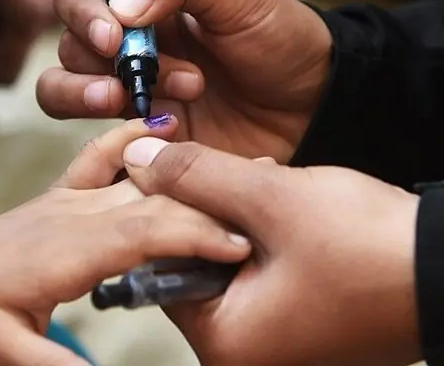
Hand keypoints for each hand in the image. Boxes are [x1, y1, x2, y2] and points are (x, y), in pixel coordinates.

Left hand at [0, 117, 250, 365]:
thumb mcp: (3, 354)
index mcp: (64, 252)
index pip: (141, 233)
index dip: (194, 234)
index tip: (242, 245)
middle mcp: (72, 215)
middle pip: (151, 201)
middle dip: (211, 202)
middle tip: (268, 205)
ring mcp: (67, 198)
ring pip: (137, 178)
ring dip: (188, 177)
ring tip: (243, 172)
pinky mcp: (62, 193)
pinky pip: (96, 155)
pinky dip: (129, 137)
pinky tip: (163, 123)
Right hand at [37, 0, 333, 162]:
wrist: (311, 108)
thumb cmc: (279, 42)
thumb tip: (120, 7)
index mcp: (141, 2)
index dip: (82, 12)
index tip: (114, 35)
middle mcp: (124, 46)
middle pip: (66, 47)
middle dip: (93, 65)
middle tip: (140, 79)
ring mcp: (126, 93)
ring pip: (61, 92)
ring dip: (88, 98)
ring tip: (149, 109)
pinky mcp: (135, 137)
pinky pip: (96, 138)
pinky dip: (117, 137)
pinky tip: (171, 133)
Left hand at [123, 138, 420, 364]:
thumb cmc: (372, 248)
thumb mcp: (272, 199)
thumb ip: (195, 177)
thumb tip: (135, 161)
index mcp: (225, 342)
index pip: (160, 266)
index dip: (176, 209)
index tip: (202, 174)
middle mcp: (242, 354)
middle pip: (193, 262)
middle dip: (214, 210)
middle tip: (250, 178)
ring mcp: (273, 343)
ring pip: (227, 260)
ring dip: (242, 215)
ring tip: (276, 185)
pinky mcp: (296, 324)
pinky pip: (258, 273)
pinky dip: (266, 235)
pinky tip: (289, 205)